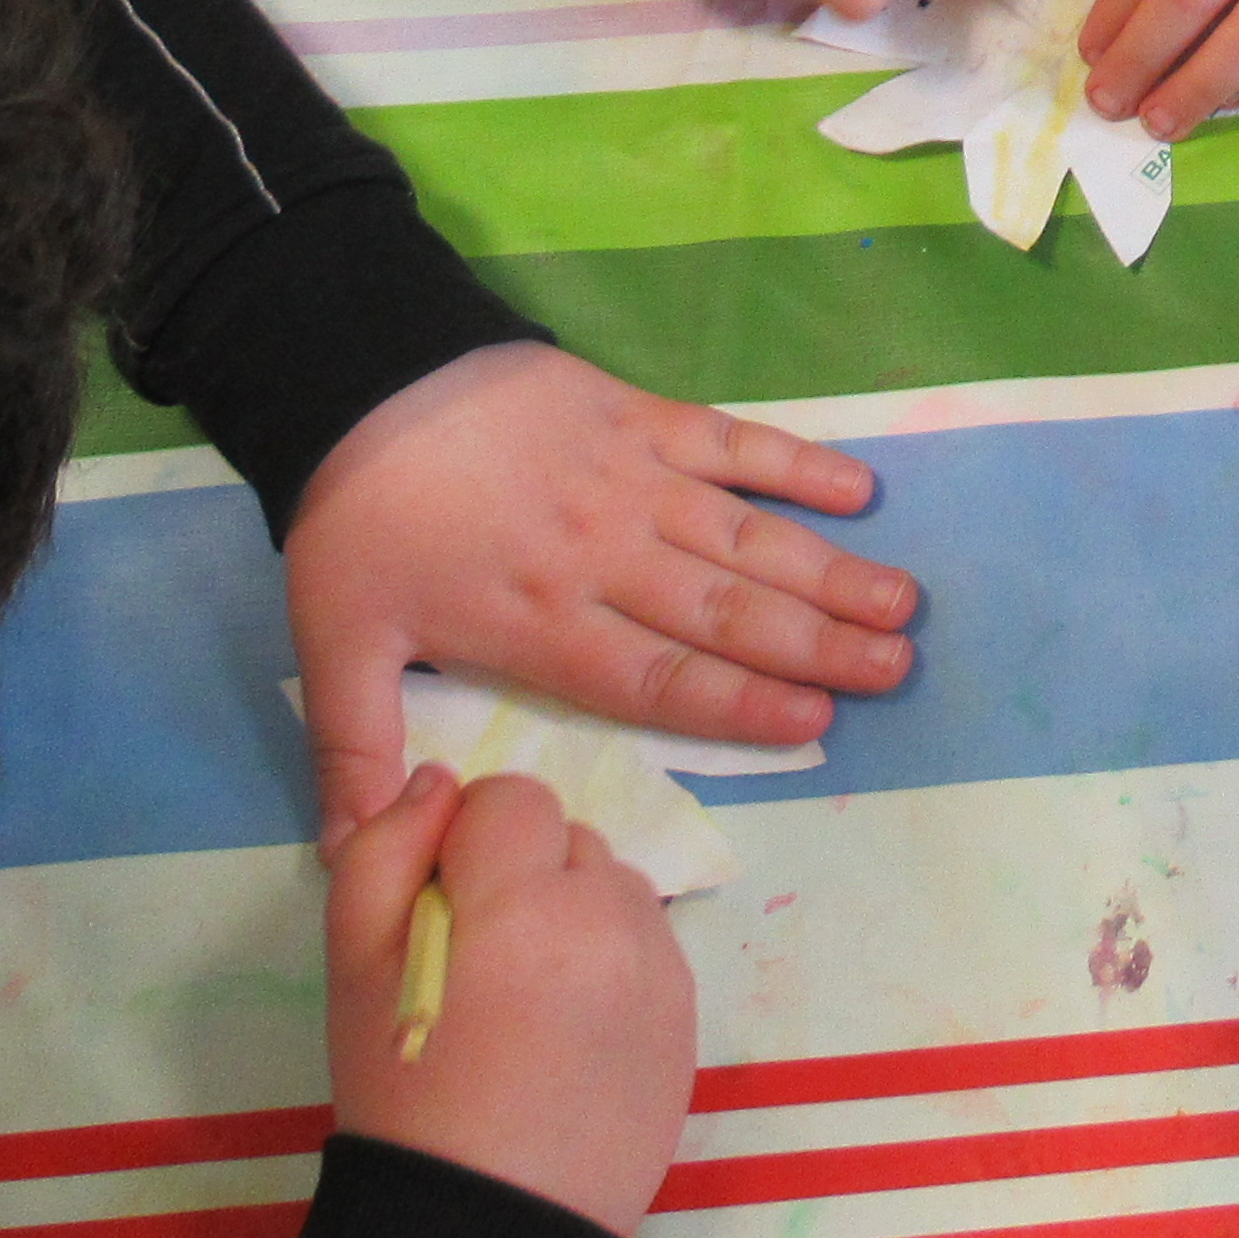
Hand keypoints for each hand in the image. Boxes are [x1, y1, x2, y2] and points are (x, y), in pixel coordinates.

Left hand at [287, 344, 922, 844]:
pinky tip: (859, 489)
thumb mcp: (337, 647)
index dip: (742, 703)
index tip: (817, 722)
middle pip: (725, 613)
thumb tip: (357, 859)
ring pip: (746, 538)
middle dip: (818, 645)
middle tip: (897, 668)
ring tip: (901, 603)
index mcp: (543, 624)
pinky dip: (797, 463)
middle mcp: (605, 559)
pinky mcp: (641, 416)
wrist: (365, 378)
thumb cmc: (361, 522)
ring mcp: (632, 482)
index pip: (660, 679)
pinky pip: (733, 442)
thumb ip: (360, 754)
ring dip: (828, 571)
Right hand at [324, 764, 697, 1237]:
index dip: (467, 842)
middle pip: (569, 839)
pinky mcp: (689, 1018)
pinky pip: (650, 949)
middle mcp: (612, 918)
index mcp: (525, 899)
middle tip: (478, 962)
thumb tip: (440, 783)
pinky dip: (612, 967)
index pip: (512, 797)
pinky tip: (567, 1035)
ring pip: (616, 890)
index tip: (443, 909)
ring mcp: (662, 969)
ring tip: (523, 1002)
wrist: (488, 1232)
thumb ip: (384, 851)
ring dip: (574, 916)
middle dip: (524, 876)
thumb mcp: (354, 969)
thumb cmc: (405, 1097)